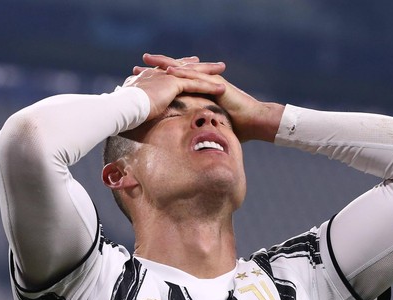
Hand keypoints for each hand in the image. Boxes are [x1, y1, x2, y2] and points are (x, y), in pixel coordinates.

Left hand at [139, 53, 283, 142]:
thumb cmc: (234, 127)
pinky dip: (182, 74)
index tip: (141, 80)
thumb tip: (182, 145)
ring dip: (165, 64)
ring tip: (148, 60)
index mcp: (198, 91)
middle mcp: (202, 83)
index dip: (158, 81)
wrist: (254, 122)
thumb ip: (196, 131)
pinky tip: (168, 71)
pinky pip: (196, 78)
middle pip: (175, 72)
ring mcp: (209, 82)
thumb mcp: (207, 128)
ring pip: (183, 70)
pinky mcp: (216, 84)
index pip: (174, 83)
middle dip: (156, 68)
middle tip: (139, 64)